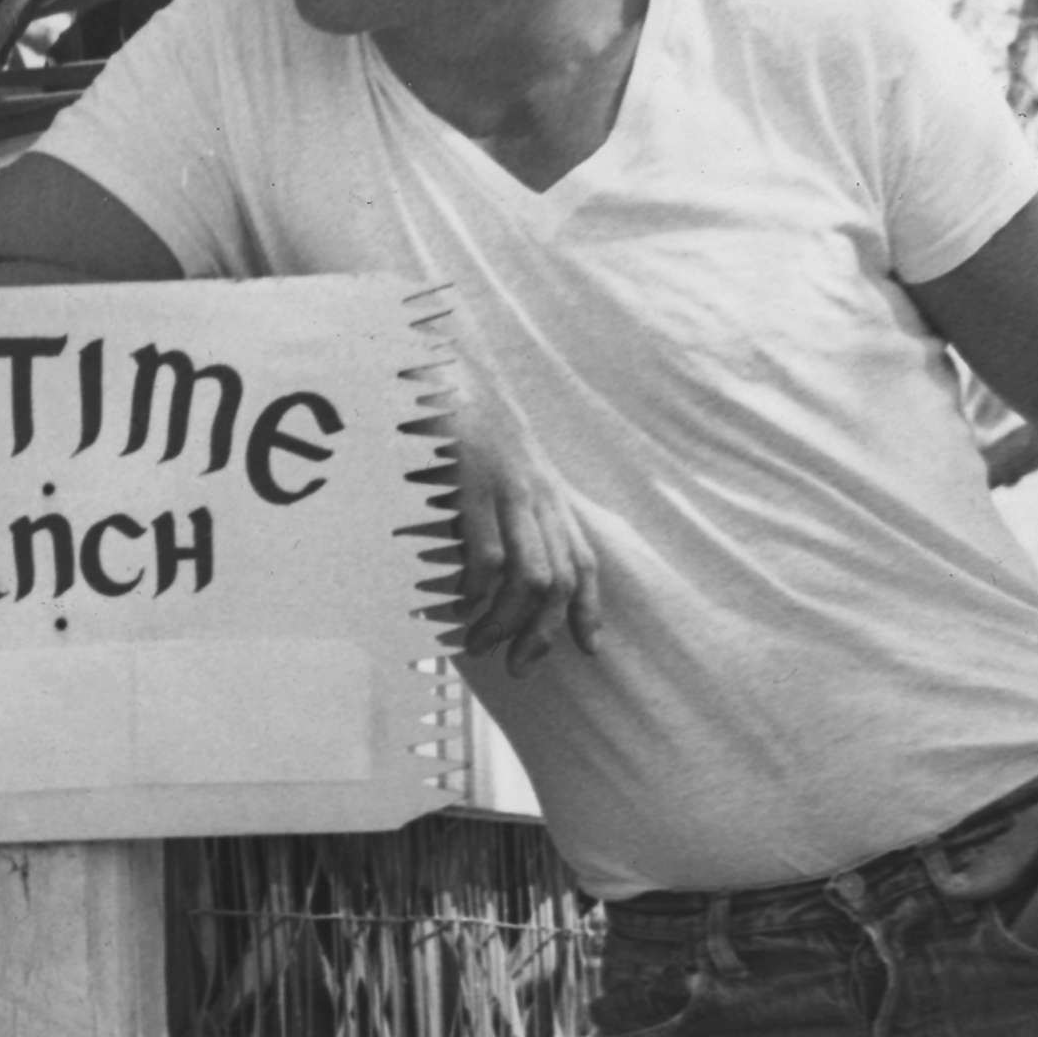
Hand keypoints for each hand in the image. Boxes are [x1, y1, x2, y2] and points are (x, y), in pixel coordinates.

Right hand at [446, 427, 605, 672]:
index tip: (588, 649)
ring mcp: (507, 494)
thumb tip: (504, 560)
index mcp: (547, 495)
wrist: (447, 372)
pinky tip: (457, 605)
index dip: (590, 608)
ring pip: (529, 576)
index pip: (581, 560)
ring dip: (505, 622)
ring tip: (477, 644)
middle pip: (559, 581)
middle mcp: (537, 498)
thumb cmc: (469, 422)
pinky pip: (486, 555)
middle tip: (516, 665)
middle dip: (541, 633)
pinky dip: (475, 591)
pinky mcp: (473, 490)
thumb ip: (514, 507)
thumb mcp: (505, 465)